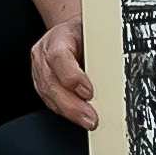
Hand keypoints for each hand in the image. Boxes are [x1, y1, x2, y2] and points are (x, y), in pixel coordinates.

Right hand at [25, 13, 96, 128]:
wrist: (71, 32)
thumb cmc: (84, 33)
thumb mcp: (95, 34)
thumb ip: (101, 50)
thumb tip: (116, 70)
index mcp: (58, 37)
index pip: (58, 57)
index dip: (72, 77)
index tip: (89, 92)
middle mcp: (43, 53)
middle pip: (51, 82)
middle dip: (72, 104)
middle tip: (91, 118)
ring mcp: (39, 69)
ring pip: (48, 94)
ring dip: (69, 112)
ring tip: (87, 121)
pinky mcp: (40, 83)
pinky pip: (48, 100)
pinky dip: (63, 111)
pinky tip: (77, 117)